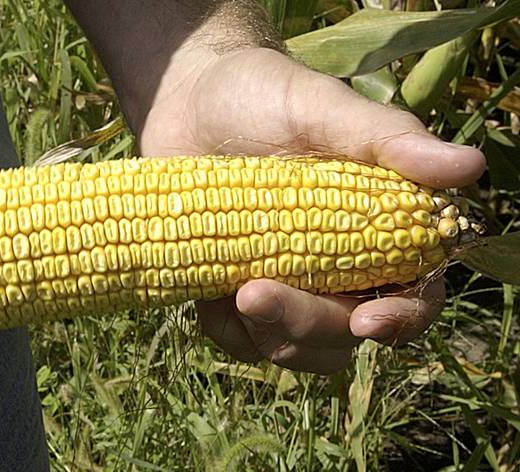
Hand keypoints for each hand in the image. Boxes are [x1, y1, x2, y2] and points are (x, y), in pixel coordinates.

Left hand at [138, 48, 485, 373]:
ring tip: (234, 293)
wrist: (188, 101)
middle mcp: (337, 266)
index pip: (414, 293)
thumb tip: (468, 167)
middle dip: (308, 327)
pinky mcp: (233, 293)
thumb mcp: (320, 106)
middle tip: (256, 294)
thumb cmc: (263, 95)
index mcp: (377, 228)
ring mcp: (285, 284)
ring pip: (296, 347)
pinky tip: (208, 296)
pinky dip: (228, 331)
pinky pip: (241, 341)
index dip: (401, 319)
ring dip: (268, 335)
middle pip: (346, 333)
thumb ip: (386, 138)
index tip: (366, 322)